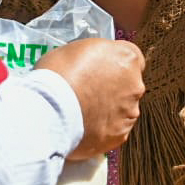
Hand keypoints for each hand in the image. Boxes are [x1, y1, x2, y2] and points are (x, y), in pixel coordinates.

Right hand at [36, 38, 144, 160]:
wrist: (50, 111)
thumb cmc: (57, 76)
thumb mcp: (75, 50)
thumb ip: (94, 57)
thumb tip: (92, 63)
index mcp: (127, 58)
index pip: (132, 58)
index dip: (115, 64)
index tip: (102, 69)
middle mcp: (135, 85)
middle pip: (128, 85)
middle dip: (112, 88)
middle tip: (88, 91)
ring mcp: (129, 112)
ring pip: (123, 109)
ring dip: (108, 109)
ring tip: (82, 111)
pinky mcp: (120, 135)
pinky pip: (114, 129)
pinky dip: (102, 128)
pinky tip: (83, 126)